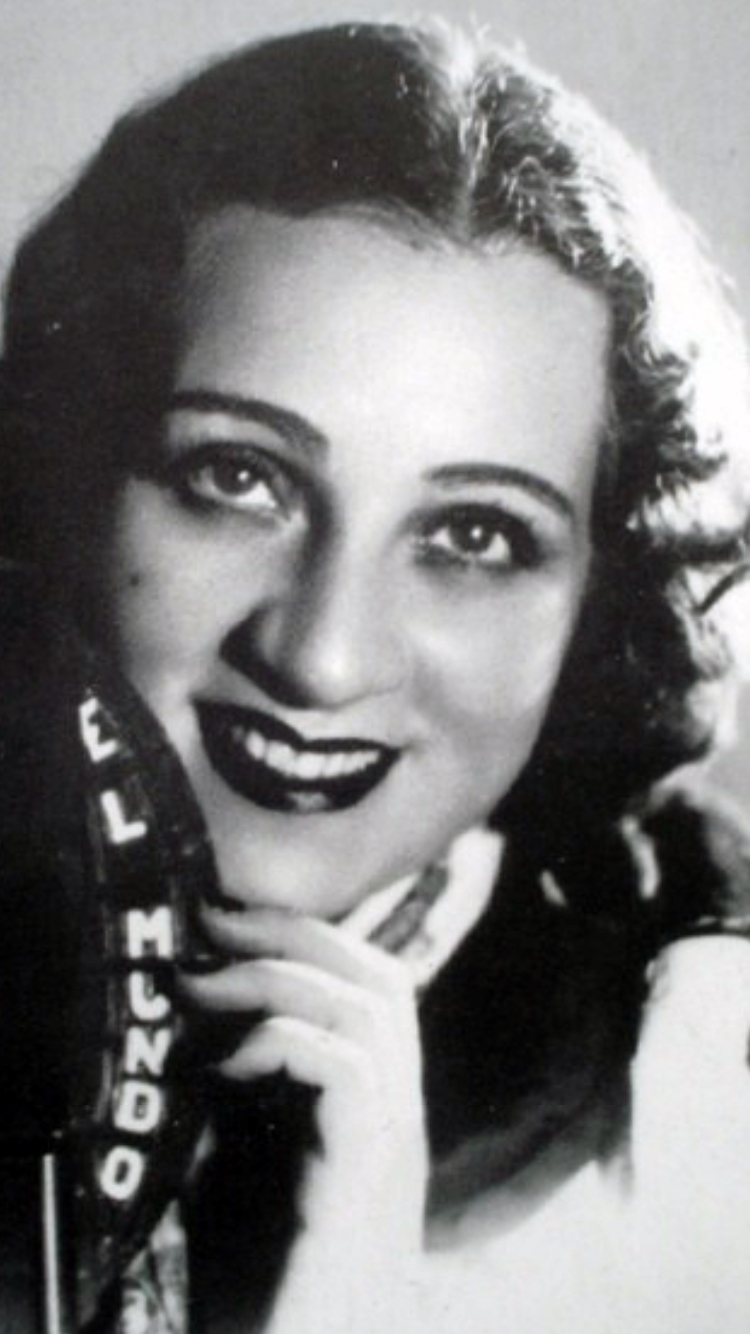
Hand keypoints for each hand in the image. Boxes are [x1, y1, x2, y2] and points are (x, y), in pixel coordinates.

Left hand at [178, 905, 428, 1332]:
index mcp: (376, 1110)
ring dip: (279, 977)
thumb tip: (198, 1029)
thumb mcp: (245, 1171)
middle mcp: (399, 1117)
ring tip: (205, 985)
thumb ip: (243, 1102)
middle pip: (382, 980)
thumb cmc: (269, 1288)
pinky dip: (282, 1043)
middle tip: (218, 921)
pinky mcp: (371, 1177)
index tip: (229, 923)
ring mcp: (394, 1146)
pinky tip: (227, 1064)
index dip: (310, 938)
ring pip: (370, 1009)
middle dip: (299, 933)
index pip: (375, 987)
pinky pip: (349, 1069)